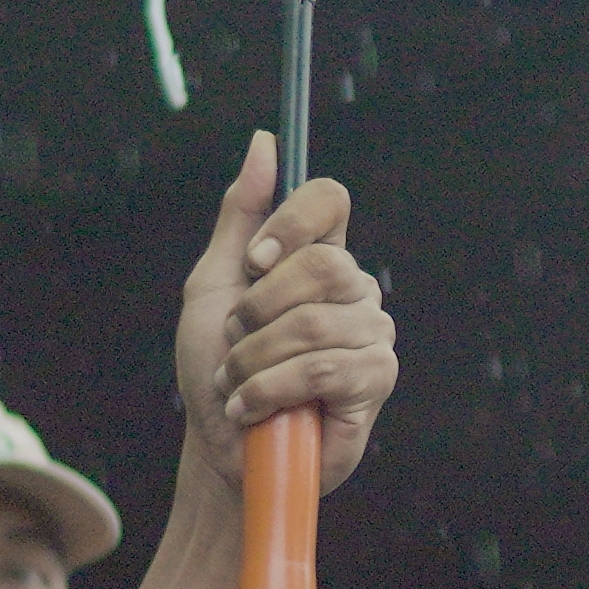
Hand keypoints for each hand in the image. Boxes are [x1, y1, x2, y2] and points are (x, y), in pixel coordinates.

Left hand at [179, 135, 395, 496]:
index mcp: (319, 257)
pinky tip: (254, 408)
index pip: (329, 200)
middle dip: (257, 311)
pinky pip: (324, 369)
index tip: (254, 263)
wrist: (219, 446)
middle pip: (322, 263)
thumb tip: (265, 142)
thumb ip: (242, 215)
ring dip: (254, 359)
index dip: (289, 223)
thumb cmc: (216, 366)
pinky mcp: (375, 381)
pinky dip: (272, 390)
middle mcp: (354, 288)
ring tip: (238, 383)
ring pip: (314, 323)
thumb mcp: (214, 283)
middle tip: (234, 341)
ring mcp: (371, 333)